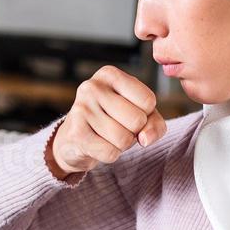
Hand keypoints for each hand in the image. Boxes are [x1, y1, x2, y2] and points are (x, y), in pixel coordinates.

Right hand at [47, 66, 167, 178]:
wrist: (74, 139)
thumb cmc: (113, 121)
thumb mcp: (139, 113)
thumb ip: (155, 123)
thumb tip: (144, 139)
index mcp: (110, 74)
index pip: (148, 100)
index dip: (146, 114)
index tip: (129, 112)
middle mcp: (93, 87)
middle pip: (137, 120)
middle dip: (134, 132)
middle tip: (117, 126)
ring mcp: (82, 109)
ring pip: (124, 139)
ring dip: (122, 144)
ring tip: (107, 135)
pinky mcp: (76, 133)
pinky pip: (110, 153)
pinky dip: (110, 155)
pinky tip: (98, 145)